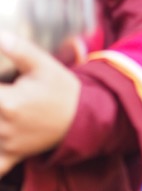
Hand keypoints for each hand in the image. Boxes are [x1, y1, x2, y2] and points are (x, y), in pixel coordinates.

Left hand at [0, 33, 80, 176]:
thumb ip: (18, 49)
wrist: (84, 118)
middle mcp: (4, 127)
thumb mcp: (42, 65)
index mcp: (7, 103)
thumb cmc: (62, 89)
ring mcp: (8, 144)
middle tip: (2, 99)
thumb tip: (1, 36)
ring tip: (1, 115)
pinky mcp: (13, 155)